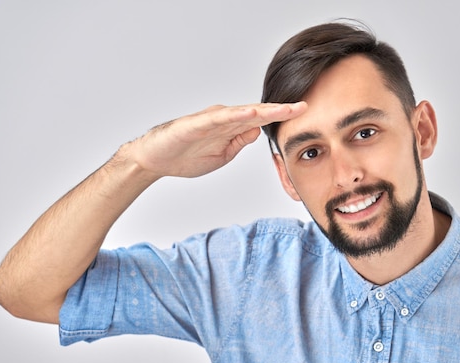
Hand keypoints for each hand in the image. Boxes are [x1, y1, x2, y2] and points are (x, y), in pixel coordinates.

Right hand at [126, 102, 306, 178]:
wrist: (154, 160)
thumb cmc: (185, 156)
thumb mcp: (222, 155)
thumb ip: (239, 142)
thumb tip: (258, 130)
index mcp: (231, 128)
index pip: (261, 121)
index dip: (282, 117)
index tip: (304, 115)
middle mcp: (223, 119)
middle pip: (256, 113)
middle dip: (280, 110)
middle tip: (304, 106)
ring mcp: (210, 120)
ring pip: (241, 113)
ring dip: (263, 110)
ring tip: (284, 108)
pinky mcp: (195, 124)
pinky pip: (218, 119)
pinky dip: (235, 115)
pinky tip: (251, 113)